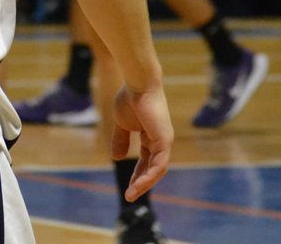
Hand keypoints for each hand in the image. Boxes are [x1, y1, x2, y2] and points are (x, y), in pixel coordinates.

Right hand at [110, 85, 173, 200]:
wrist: (137, 84)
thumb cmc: (129, 98)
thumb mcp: (121, 124)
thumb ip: (120, 140)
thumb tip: (116, 158)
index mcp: (151, 136)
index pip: (145, 160)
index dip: (137, 174)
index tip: (127, 187)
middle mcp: (160, 140)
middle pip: (152, 168)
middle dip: (140, 182)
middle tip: (129, 195)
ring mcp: (164, 141)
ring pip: (157, 169)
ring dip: (144, 183)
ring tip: (131, 194)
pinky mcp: (164, 140)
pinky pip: (159, 164)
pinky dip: (149, 175)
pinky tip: (138, 184)